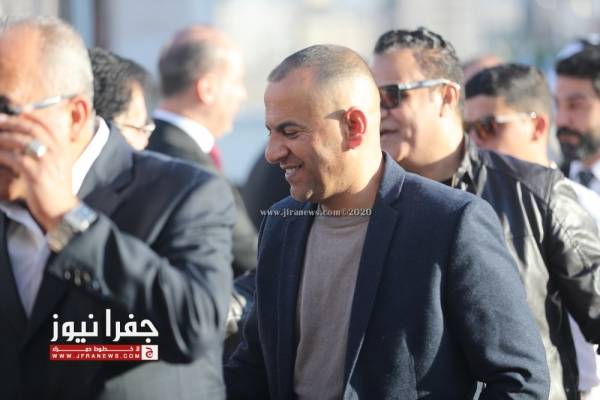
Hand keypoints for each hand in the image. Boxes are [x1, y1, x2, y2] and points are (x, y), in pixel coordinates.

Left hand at [0, 113, 79, 230]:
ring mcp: (46, 162)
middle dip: (11, 123)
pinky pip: (14, 158)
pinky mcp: (35, 173)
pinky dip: (2, 154)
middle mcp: (56, 151)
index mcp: (62, 148)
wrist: (61, 209)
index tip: (18, 112)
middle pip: (31, 128)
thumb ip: (50, 150)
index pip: (46, 124)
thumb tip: (29, 140)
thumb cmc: (56, 188)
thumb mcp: (58, 165)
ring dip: (3, 137)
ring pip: (21, 141)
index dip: (31, 115)